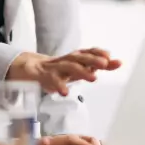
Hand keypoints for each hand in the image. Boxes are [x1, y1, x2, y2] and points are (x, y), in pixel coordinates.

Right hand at [7, 48, 121, 94]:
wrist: (30, 68)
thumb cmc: (56, 69)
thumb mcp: (75, 68)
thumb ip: (94, 66)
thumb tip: (114, 62)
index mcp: (73, 58)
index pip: (87, 52)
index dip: (99, 53)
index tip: (111, 58)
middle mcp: (65, 60)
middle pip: (80, 57)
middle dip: (94, 59)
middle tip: (105, 63)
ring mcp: (54, 67)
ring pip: (69, 66)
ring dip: (81, 70)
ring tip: (93, 78)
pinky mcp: (42, 75)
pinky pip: (51, 79)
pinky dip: (58, 85)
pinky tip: (65, 92)